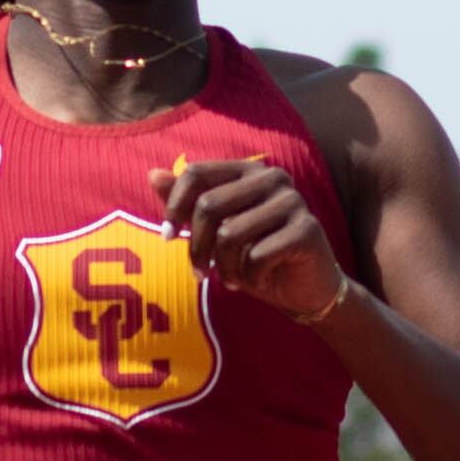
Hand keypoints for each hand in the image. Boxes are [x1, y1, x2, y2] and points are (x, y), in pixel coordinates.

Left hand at [148, 156, 348, 321]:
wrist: (303, 289)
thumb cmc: (255, 257)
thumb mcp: (215, 233)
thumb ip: (187, 203)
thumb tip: (153, 174)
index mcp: (248, 171)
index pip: (196, 173)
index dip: (174, 206)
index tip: (168, 237)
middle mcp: (273, 178)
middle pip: (209, 205)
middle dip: (196, 247)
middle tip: (200, 272)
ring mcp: (293, 201)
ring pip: (230, 234)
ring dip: (223, 267)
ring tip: (230, 278)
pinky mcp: (306, 229)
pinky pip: (256, 255)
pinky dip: (250, 276)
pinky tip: (259, 279)